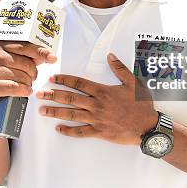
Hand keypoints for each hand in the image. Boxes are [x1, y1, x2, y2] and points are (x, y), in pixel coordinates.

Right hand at [0, 41, 56, 109]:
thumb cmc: (10, 76)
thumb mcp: (22, 62)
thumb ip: (34, 56)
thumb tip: (50, 56)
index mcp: (2, 45)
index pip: (25, 46)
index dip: (41, 52)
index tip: (52, 58)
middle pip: (25, 63)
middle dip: (33, 72)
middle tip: (32, 77)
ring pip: (20, 76)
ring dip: (28, 83)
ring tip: (26, 84)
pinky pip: (12, 87)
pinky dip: (21, 90)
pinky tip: (25, 91)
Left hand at [36, 53, 157, 145]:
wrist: (148, 126)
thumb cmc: (141, 104)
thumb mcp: (133, 82)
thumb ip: (120, 68)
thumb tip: (110, 55)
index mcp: (102, 91)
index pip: (78, 83)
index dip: (64, 80)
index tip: (52, 78)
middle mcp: (96, 104)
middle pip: (70, 98)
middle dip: (53, 95)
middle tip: (39, 94)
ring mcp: (96, 119)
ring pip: (71, 114)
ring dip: (55, 112)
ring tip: (42, 110)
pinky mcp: (99, 132)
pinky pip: (81, 132)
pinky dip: (69, 131)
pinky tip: (59, 129)